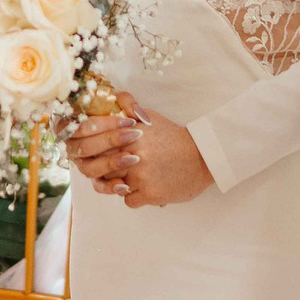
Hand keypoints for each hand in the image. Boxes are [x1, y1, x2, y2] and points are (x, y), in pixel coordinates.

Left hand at [64, 90, 214, 208]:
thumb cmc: (173, 137)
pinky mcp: (150, 194)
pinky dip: (135, 196)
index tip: (100, 154)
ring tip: (133, 177)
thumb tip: (111, 99)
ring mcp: (140, 177)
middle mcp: (132, 156)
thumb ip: (128, 108)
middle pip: (102, 167)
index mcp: (130, 135)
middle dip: (106, 169)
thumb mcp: (150, 117)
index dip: (96, 151)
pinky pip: (128, 201)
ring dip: (119, 183)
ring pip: (113, 186)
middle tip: (114, 168)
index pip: (97, 146)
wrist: (202, 157)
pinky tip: (145, 187)